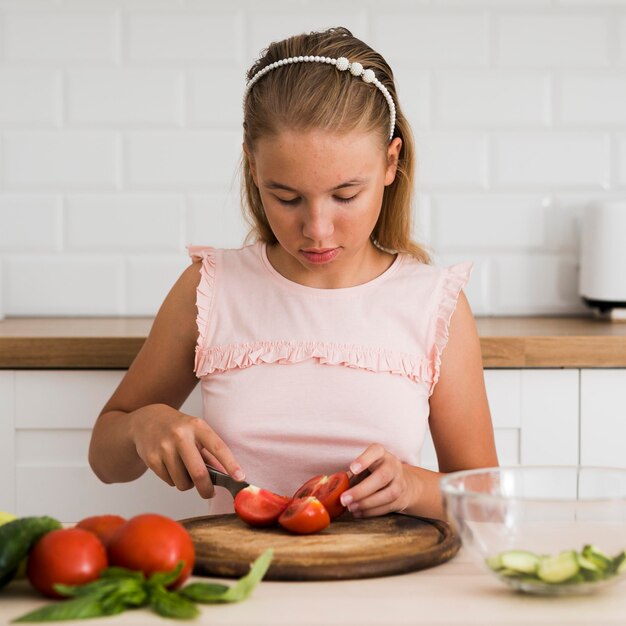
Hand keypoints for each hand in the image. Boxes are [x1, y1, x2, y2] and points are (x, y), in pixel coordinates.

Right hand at [130, 404, 244, 498]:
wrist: (147, 420)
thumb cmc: (179, 428)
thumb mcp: (197, 432)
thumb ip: (210, 453)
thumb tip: (225, 475)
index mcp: (197, 426)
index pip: (218, 447)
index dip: (231, 464)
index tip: (240, 478)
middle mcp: (180, 435)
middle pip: (198, 472)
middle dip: (206, 489)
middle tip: (209, 493)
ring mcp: (164, 447)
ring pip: (182, 482)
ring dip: (187, 483)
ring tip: (184, 470)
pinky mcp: (151, 458)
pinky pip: (169, 482)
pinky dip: (174, 480)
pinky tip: (171, 466)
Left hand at [339, 444, 416, 517]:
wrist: (401, 480)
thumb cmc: (375, 471)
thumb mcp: (366, 465)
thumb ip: (353, 473)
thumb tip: (335, 485)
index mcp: (381, 453)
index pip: (376, 451)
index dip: (364, 460)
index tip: (352, 469)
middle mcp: (393, 465)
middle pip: (382, 476)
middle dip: (361, 490)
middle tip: (344, 499)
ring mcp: (400, 482)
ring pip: (387, 494)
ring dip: (366, 503)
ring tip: (350, 507)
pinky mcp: (401, 498)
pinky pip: (388, 507)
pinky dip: (371, 512)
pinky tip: (358, 512)